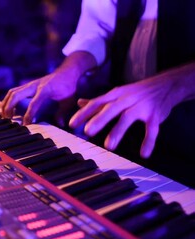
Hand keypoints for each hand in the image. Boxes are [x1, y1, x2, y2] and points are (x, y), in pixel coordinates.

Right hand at [1, 51, 96, 124]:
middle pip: (16, 94)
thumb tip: (60, 124)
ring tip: (6, 116)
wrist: (66, 72)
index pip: (34, 103)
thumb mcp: (68, 101)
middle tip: (8, 120)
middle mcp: (35, 85)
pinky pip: (13, 92)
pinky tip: (10, 110)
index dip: (28, 115)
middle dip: (9, 107)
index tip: (26, 125)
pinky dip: (8, 100)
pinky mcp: (27, 85)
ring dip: (6, 104)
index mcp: (45, 89)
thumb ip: (62, 113)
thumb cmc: (68, 86)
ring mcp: (29, 84)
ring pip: (12, 92)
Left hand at [69, 63, 194, 157]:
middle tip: (87, 131)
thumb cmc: (136, 91)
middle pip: (110, 108)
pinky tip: (144, 154)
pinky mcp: (155, 115)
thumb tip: (80, 103)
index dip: (84, 113)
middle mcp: (126, 99)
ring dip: (118, 131)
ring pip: (128, 118)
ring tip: (108, 146)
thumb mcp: (117, 93)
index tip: (71, 124)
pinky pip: (152, 129)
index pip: (96, 103)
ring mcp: (141, 106)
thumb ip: (99, 100)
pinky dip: (149, 141)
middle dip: (98, 119)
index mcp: (115, 95)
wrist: (167, 85)